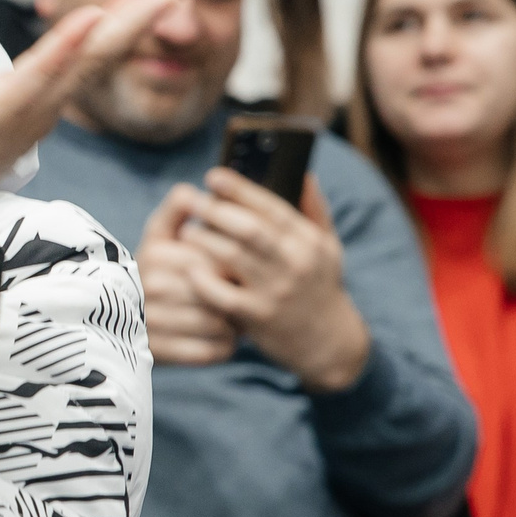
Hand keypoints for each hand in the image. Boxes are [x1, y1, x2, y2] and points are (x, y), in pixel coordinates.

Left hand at [0, 0, 196, 239]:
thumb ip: (15, 94)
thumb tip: (34, 74)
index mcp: (43, 102)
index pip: (96, 51)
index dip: (132, 18)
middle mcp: (44, 106)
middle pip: (105, 51)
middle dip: (148, 11)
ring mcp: (24, 110)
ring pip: (85, 60)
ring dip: (125, 24)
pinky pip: (37, 77)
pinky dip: (66, 48)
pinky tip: (90, 20)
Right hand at [138, 183, 241, 365]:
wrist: (118, 321)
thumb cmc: (154, 272)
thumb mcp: (158, 236)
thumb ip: (176, 210)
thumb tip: (192, 192)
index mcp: (156, 253)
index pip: (217, 260)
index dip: (232, 269)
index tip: (231, 272)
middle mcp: (152, 286)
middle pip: (222, 293)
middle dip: (235, 297)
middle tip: (235, 297)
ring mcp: (154, 323)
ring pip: (221, 325)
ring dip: (233, 325)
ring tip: (227, 318)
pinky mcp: (162, 354)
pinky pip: (214, 351)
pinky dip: (223, 347)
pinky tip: (217, 337)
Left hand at [170, 167, 370, 391]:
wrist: (328, 343)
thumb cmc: (320, 287)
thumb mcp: (328, 247)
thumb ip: (314, 210)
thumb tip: (302, 173)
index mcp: (309, 241)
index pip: (272, 207)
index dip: (240, 189)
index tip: (213, 176)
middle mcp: (294, 263)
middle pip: (248, 228)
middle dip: (215, 211)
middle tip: (190, 200)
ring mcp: (275, 291)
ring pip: (231, 257)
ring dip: (204, 240)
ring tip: (186, 230)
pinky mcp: (257, 317)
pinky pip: (221, 294)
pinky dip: (203, 279)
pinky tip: (189, 268)